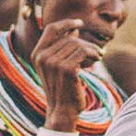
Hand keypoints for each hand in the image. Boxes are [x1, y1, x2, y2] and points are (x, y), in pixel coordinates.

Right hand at [33, 18, 103, 132]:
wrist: (62, 112)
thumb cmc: (63, 90)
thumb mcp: (58, 67)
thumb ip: (63, 48)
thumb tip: (74, 29)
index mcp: (37, 54)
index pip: (51, 29)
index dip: (66, 23)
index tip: (80, 24)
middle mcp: (42, 57)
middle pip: (69, 37)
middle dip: (85, 43)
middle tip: (96, 52)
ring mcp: (53, 62)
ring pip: (77, 44)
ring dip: (91, 49)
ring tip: (98, 56)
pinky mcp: (66, 69)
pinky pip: (83, 52)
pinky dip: (93, 54)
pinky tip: (97, 59)